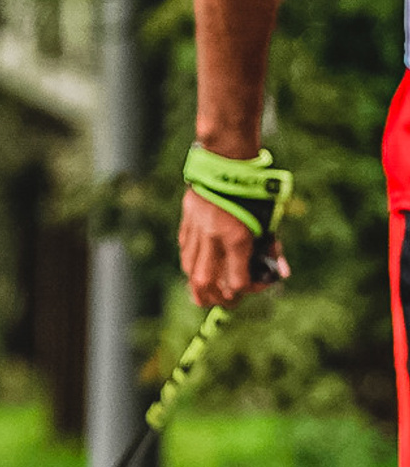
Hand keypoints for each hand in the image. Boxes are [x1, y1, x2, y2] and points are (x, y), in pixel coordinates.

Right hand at [179, 187, 283, 306]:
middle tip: (228, 301)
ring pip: (190, 273)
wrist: (225, 164)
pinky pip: (187, 255)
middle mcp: (213, 240)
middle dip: (217, 299)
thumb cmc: (254, 193)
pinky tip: (202, 268)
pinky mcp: (186, 227)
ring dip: (200, 288)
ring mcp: (196, 234)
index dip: (250, 290)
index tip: (259, 285)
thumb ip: (272, 249)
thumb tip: (280, 274)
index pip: (237, 282)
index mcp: (237, 238)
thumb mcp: (269, 220)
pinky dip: (194, 266)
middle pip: (206, 284)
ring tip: (210, 294)